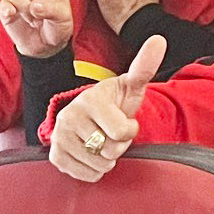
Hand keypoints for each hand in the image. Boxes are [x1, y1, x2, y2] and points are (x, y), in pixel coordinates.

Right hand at [0, 0, 74, 57]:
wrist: (45, 47)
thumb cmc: (57, 27)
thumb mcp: (63, 18)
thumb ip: (50, 10)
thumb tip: (32, 6)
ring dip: (27, 9)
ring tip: (35, 19)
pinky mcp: (5, 9)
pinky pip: (7, 8)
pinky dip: (15, 16)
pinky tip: (19, 19)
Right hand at [47, 36, 164, 182]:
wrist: (91, 116)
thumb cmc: (115, 101)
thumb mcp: (131, 85)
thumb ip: (144, 66)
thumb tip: (159, 39)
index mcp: (90, 100)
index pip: (122, 132)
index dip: (130, 130)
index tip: (125, 120)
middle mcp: (69, 117)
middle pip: (110, 150)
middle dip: (119, 146)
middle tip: (112, 132)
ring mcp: (59, 137)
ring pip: (99, 164)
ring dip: (108, 158)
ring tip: (102, 141)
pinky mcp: (55, 155)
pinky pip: (86, 174)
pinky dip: (95, 169)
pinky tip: (92, 153)